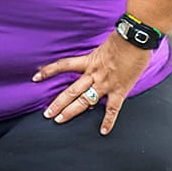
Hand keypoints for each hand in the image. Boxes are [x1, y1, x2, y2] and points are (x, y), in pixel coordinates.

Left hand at [34, 34, 150, 134]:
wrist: (135, 39)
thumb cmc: (122, 39)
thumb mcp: (103, 46)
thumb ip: (97, 57)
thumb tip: (97, 62)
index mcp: (88, 61)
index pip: (63, 66)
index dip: (48, 71)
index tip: (35, 77)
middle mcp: (93, 74)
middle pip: (71, 91)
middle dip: (58, 103)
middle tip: (47, 114)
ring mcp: (105, 84)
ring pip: (84, 101)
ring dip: (71, 111)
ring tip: (59, 120)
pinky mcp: (119, 90)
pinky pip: (112, 109)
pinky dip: (108, 121)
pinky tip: (103, 131)